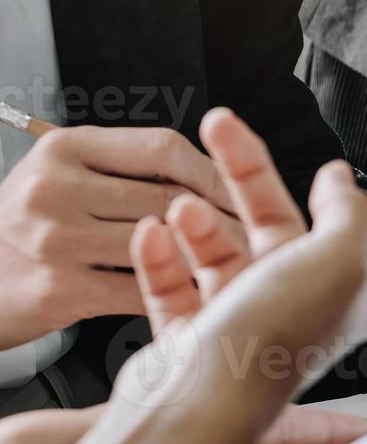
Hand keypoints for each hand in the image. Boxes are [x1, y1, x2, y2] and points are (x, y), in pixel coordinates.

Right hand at [0, 126, 241, 347]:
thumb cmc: (31, 224)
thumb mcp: (64, 173)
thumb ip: (125, 165)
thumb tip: (217, 170)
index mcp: (65, 147)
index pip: (163, 148)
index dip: (213, 171)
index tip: (242, 190)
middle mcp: (55, 187)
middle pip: (167, 197)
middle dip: (219, 218)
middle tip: (257, 233)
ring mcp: (54, 238)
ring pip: (159, 243)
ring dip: (202, 257)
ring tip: (235, 265)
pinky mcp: (59, 288)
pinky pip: (137, 289)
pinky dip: (170, 292)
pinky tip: (192, 296)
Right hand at [152, 108, 366, 344]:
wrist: (194, 402)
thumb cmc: (274, 337)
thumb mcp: (338, 260)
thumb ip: (348, 214)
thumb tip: (340, 179)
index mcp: (351, 302)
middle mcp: (299, 314)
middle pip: (282, 233)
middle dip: (250, 177)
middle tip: (223, 126)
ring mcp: (242, 327)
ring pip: (224, 258)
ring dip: (202, 224)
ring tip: (184, 205)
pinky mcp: (190, 343)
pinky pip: (175, 291)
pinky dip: (163, 259)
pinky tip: (153, 232)